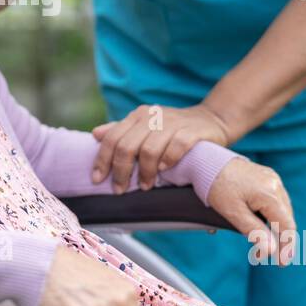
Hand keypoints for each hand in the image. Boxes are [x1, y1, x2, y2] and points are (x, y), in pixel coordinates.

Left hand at [91, 104, 230, 192]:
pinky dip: (168, 161)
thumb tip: (95, 134)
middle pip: (127, 146)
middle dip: (121, 172)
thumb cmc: (173, 128)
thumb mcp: (145, 127)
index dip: (102, 160)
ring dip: (145, 172)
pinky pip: (176, 147)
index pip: (112, 138)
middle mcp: (152, 116)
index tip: (97, 180)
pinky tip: (164, 171)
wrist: (210, 120)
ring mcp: (172, 123)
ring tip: (145, 186)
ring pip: (149, 150)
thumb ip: (121, 130)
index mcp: (137, 116)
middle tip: (121, 189)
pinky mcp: (191, 131)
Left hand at [205, 157, 297, 265]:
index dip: (286, 247)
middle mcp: (275, 184)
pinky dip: (273, 214)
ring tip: (267, 244)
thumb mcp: (233, 212)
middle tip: (274, 257)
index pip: (286, 226)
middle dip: (282, 239)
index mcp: (269, 193)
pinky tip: (265, 225)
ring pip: (283, 209)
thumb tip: (271, 251)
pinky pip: (276, 200)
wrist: (207, 161)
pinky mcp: (267, 177)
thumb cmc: (217, 186)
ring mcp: (272, 179)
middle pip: (287, 218)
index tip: (282, 263)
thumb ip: (254, 232)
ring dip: (278, 227)